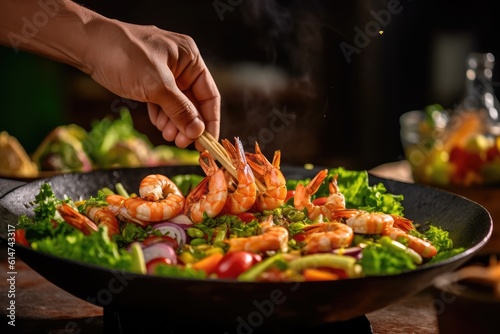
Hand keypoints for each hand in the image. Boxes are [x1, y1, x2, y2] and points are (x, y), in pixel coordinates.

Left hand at [84, 20, 220, 148]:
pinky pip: (162, 102)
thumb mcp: (157, 86)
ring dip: (175, 122)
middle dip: (189, 124)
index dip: (210, 120)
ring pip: (177, 104)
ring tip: (168, 136)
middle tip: (183, 143)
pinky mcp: (149, 80)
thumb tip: (197, 132)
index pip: (209, 94)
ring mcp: (164, 73)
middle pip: (193, 102)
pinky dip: (162, 115)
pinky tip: (159, 125)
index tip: (208, 142)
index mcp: (190, 58)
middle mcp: (181, 65)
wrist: (88, 45)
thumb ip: (180, 110)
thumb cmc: (125, 56)